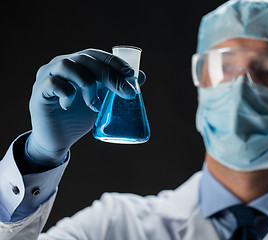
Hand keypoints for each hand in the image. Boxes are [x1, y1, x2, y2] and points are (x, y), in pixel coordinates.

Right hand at [27, 49, 145, 163]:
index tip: (131, 75)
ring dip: (87, 83)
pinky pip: (53, 83)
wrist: (59, 138)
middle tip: (125, 93)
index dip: (114, 62)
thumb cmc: (81, 116)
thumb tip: (141, 76)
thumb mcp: (104, 101)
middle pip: (86, 59)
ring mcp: (47, 77)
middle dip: (109, 75)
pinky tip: (70, 105)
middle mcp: (61, 65)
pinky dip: (67, 93)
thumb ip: (117, 87)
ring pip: (68, 65)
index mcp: (77, 64)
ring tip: (94, 103)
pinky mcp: (39, 93)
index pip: (96, 55)